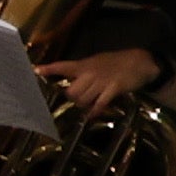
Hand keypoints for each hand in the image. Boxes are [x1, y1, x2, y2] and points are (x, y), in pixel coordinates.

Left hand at [40, 44, 163, 113]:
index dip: (49, 69)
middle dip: (73, 99)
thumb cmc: (115, 63)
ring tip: (88, 105)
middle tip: (79, 99)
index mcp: (84, 65)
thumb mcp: (96, 62)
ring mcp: (102, 81)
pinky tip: (92, 114)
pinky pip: (99, 103)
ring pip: (83, 99)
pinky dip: (94, 111)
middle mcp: (90, 73)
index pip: (63, 66)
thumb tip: (68, 81)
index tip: (35, 70)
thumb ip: (81, 71)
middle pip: (71, 92)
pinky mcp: (113, 88)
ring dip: (84, 105)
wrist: (140, 61)